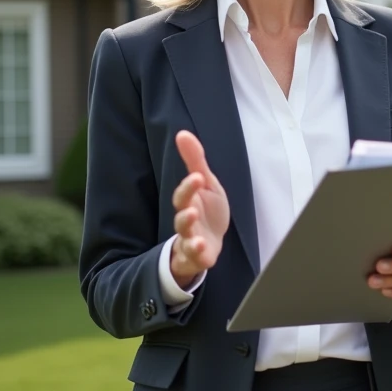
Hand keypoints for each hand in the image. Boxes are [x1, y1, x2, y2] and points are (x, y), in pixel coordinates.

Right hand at [169, 131, 229, 288]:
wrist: (210, 241)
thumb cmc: (207, 210)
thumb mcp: (206, 184)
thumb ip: (195, 160)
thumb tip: (182, 133)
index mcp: (189, 202)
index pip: (184, 194)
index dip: (189, 187)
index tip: (198, 177)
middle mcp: (187, 221)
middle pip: (181, 218)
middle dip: (185, 214)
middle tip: (190, 208)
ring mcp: (191, 240)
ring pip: (185, 238)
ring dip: (189, 236)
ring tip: (195, 234)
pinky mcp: (198, 257)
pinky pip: (194, 257)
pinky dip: (196, 254)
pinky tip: (201, 248)